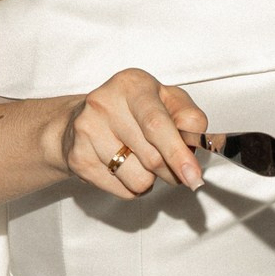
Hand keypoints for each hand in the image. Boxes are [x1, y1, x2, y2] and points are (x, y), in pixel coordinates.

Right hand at [56, 69, 208, 199]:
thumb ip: (187, 115)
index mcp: (132, 85)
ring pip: (139, 179)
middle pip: (152, 157)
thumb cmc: (131, 109)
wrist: (80, 118)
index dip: (178, 153)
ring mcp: (88, 131)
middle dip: (171, 170)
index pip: (157, 124)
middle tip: (171, 164)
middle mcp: (105, 104)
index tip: (193, 175)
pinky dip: (131, 185)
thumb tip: (196, 139)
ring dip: (149, 178)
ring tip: (138, 158)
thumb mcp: (165, 100)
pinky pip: (123, 190)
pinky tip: (122, 165)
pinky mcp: (79, 158)